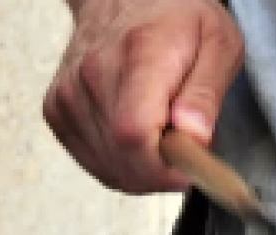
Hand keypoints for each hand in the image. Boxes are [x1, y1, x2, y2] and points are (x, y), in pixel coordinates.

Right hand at [43, 0, 242, 192]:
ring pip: (107, 167)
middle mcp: (92, 75)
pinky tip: (139, 141)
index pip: (132, 135)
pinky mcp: (57, 109)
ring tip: (164, 139)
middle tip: (185, 154)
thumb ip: (206, 94)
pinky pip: (92, 160)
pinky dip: (121, 164)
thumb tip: (193, 136)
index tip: (190, 167)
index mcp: (138, 56)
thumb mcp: (218, 44)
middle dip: (162, 174)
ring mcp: (68, 94)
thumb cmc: (179, 19)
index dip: (164, 168)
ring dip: (144, 171)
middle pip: (121, 160)